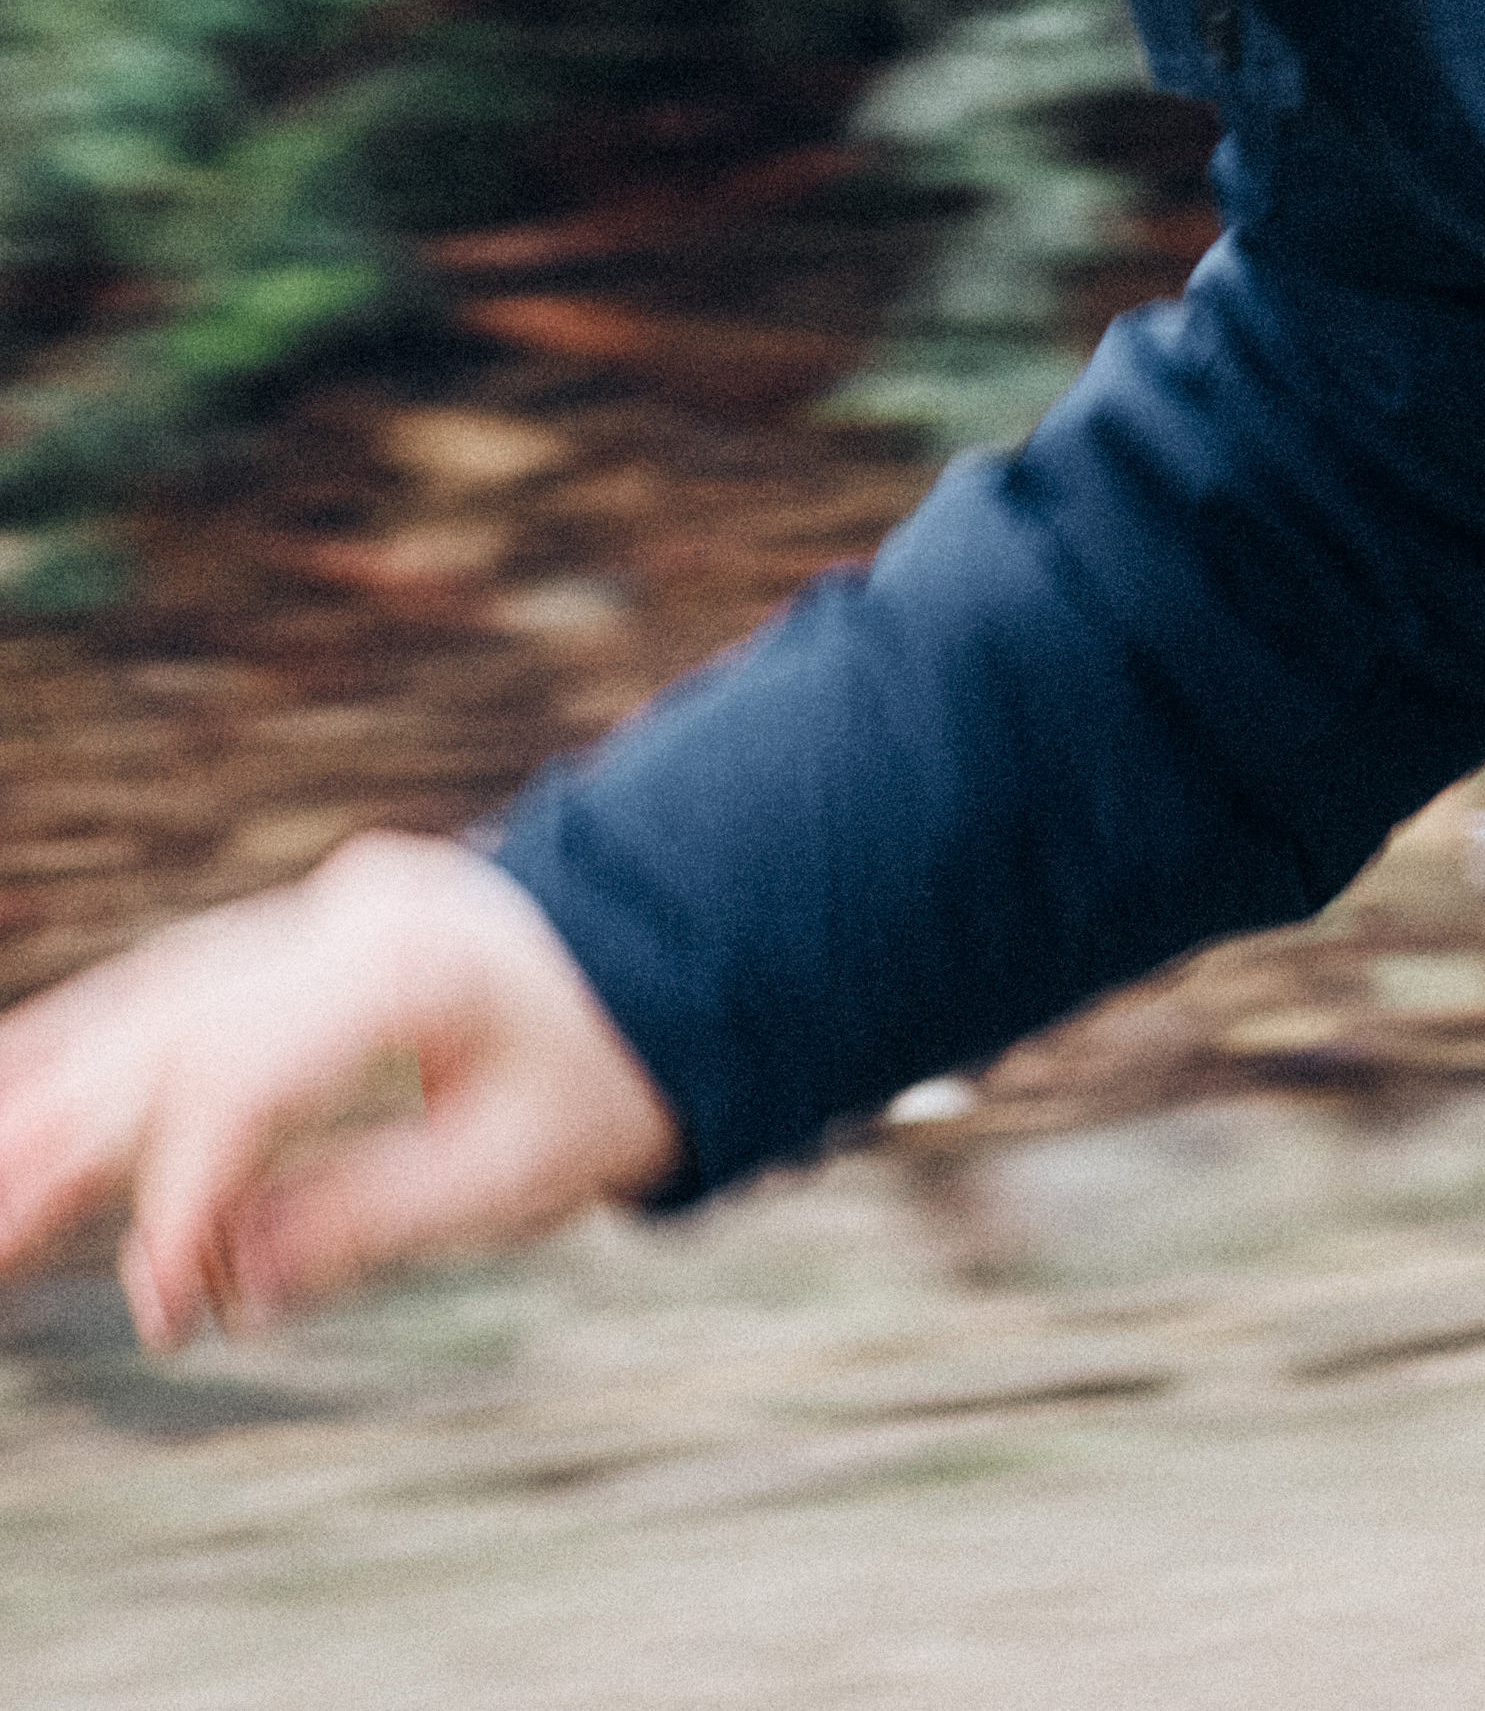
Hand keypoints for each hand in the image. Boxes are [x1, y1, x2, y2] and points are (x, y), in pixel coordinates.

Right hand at [0, 830, 682, 1345]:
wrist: (681, 939)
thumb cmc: (609, 1066)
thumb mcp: (523, 1168)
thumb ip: (370, 1218)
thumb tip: (223, 1284)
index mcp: (411, 964)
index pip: (244, 1080)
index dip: (187, 1201)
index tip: (169, 1309)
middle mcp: (348, 918)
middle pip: (172, 1031)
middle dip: (63, 1141)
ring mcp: (323, 913)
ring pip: (155, 997)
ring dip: (50, 1082)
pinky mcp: (306, 933)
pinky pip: (180, 983)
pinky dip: (94, 1037)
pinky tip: (17, 1081)